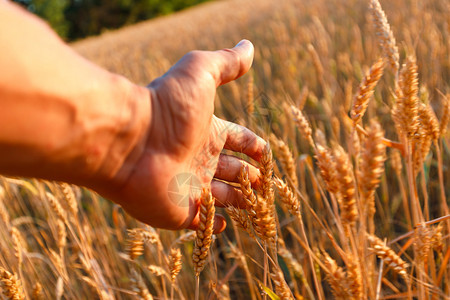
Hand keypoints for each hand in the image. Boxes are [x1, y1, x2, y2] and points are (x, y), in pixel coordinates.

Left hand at [100, 40, 265, 232]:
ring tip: (258, 207)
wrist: (130, 141)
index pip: (238, 140)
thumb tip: (248, 46)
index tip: (267, 153)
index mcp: (208, 132)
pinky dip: (213, 225)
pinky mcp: (180, 212)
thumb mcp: (200, 73)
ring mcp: (189, 187)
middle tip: (267, 185)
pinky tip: (224, 223)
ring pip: (223, 198)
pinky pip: (200, 223)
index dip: (254, 146)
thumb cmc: (166, 107)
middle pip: (233, 171)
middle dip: (251, 177)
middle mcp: (200, 160)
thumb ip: (225, 62)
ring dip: (241, 201)